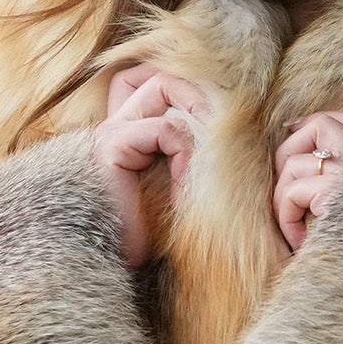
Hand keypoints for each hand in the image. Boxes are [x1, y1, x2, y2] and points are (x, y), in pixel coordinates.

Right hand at [90, 63, 212, 267]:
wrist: (109, 268)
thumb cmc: (148, 238)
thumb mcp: (178, 190)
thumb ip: (192, 158)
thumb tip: (233, 133)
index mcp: (126, 135)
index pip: (155, 83)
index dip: (191, 92)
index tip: (220, 124)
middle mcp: (113, 126)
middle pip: (162, 75)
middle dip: (200, 94)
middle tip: (226, 130)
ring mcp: (109, 133)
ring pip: (165, 87)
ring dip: (199, 122)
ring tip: (208, 162)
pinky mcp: (110, 147)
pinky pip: (167, 130)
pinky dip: (187, 155)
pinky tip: (185, 188)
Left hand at [272, 112, 342, 252]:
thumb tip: (335, 180)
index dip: (319, 123)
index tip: (295, 128)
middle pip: (322, 124)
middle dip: (291, 151)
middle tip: (285, 186)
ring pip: (295, 160)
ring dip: (283, 194)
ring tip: (291, 224)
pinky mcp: (334, 193)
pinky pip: (292, 192)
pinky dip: (285, 217)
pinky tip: (296, 241)